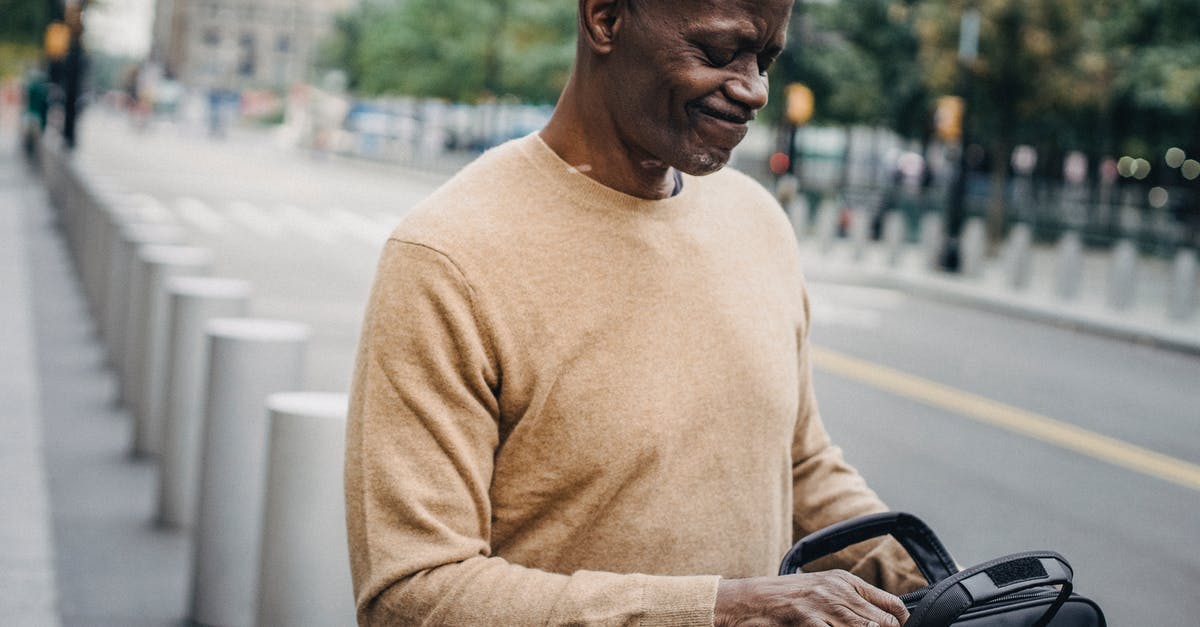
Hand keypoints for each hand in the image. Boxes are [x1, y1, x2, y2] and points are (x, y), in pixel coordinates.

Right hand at [714, 570, 909, 626]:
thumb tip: (883, 620)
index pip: (892, 604)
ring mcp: (823, 606)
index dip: (902, 623)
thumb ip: (850, 600)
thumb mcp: (821, 590)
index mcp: (844, 580)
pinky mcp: (809, 621)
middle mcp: (838, 590)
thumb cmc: (784, 599)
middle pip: (884, 623)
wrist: (748, 601)